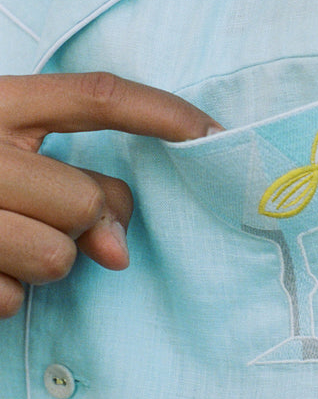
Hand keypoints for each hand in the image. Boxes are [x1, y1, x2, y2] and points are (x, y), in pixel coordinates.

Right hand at [0, 72, 221, 318]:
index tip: (216, 133)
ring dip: (43, 262)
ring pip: (56, 259)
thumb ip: (73, 179)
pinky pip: (10, 300)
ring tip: (3, 242)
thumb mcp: (6, 151)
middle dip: (83, 223)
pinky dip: (2, 294)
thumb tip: (120, 251)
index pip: (96, 98)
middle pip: (84, 202)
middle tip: (44, 218)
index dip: (164, 113)